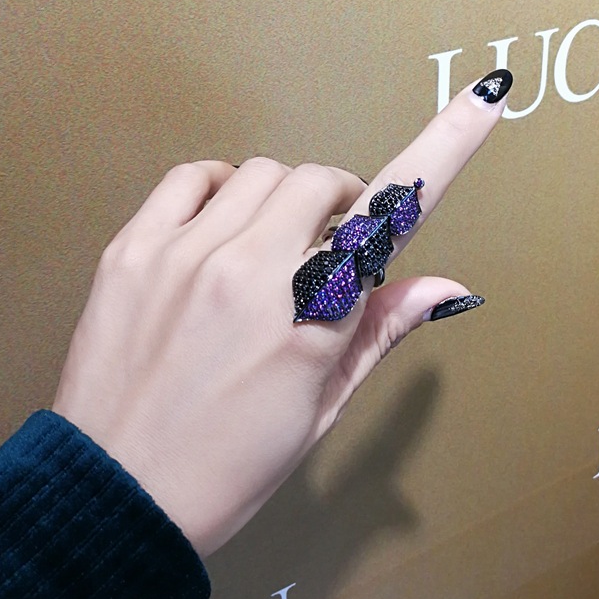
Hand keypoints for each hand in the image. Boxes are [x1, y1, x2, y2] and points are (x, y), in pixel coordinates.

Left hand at [52, 72, 510, 556]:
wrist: (115, 497)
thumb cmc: (229, 467)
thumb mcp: (319, 410)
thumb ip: (380, 334)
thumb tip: (444, 286)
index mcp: (311, 323)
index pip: (389, 219)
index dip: (443, 150)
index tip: (482, 100)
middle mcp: (249, 274)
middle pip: (319, 182)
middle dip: (335, 206)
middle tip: (323, 250)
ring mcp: (184, 255)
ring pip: (259, 174)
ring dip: (280, 201)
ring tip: (267, 250)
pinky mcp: (131, 251)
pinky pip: (191, 177)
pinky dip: (219, 189)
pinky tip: (220, 227)